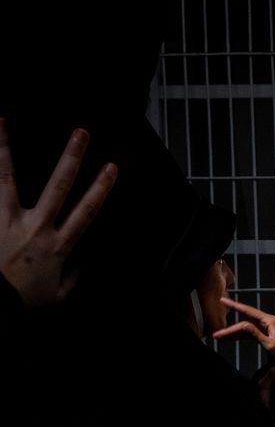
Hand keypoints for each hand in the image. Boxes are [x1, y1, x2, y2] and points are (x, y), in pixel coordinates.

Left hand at [0, 121, 116, 308]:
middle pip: (58, 187)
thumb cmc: (23, 303)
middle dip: (72, 159)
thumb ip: (73, 277)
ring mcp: (8, 222)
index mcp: (58, 247)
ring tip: (3, 122)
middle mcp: (36, 228)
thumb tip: (85, 261)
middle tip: (82, 133)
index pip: (86, 212)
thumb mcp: (57, 297)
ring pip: (8, 179)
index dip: (100, 189)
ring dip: (5, 149)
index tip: (111, 167)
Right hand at [213, 297, 274, 374]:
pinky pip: (250, 334)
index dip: (234, 306)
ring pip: (246, 329)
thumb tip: (244, 326)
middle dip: (230, 328)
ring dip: (234, 333)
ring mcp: (268, 329)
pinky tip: (232, 339)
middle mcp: (269, 323)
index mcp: (271, 321)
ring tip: (221, 337)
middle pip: (245, 322)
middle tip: (217, 334)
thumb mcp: (269, 345)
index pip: (248, 311)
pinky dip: (241, 337)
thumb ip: (256, 334)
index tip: (223, 301)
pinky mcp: (266, 336)